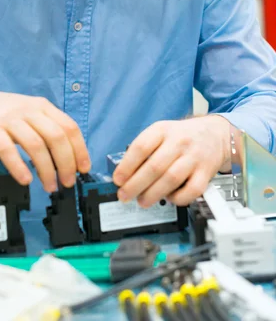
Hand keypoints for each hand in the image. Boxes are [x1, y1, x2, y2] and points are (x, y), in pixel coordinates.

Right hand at [0, 88, 90, 191]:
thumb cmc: (2, 113)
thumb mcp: (28, 112)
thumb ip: (46, 128)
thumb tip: (68, 156)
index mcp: (42, 106)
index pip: (69, 127)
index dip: (79, 149)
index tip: (83, 168)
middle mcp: (28, 110)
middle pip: (56, 137)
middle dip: (66, 163)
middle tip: (67, 182)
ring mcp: (9, 118)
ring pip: (35, 145)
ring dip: (46, 169)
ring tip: (49, 186)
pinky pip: (8, 149)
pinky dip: (19, 166)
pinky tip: (25, 179)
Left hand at [112, 115, 230, 206]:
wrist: (214, 133)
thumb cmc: (182, 136)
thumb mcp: (161, 132)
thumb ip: (144, 150)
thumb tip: (125, 174)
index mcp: (163, 130)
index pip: (141, 147)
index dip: (126, 166)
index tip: (118, 180)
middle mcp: (179, 142)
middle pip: (154, 166)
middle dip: (135, 185)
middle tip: (125, 195)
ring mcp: (194, 157)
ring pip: (170, 179)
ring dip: (153, 194)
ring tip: (142, 201)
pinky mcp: (206, 172)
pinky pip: (191, 190)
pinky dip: (178, 198)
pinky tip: (169, 199)